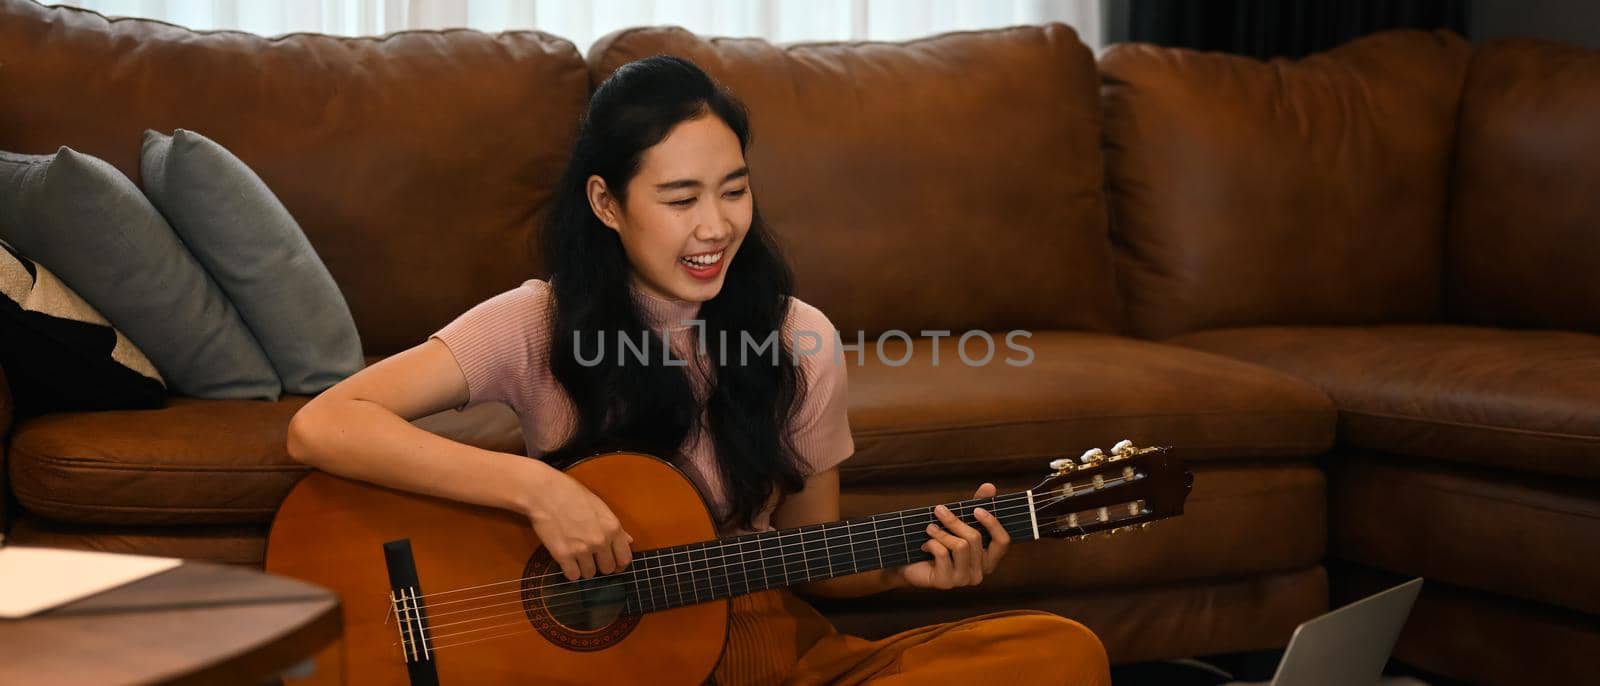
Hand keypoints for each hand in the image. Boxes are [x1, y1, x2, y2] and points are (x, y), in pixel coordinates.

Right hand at [518, 461, 633, 581]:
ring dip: (584, 568)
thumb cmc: (572, 495)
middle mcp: (600, 541)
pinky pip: (573, 576)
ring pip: (589, 574)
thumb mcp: (599, 506)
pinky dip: (570, 571)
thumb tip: (629, 541)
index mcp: (612, 527)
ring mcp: (582, 550)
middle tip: (591, 557)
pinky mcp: (563, 555)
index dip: (619, 564)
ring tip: (576, 556)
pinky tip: (567, 560)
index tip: (613, 564)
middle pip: (607, 569)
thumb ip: (615, 527)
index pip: (624, 558)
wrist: (545, 493)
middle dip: (600, 565)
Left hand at [894, 482, 1009, 589]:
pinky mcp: (946, 582)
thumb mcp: (959, 523)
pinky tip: (925, 545)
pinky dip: (931, 544)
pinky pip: (943, 554)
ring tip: (929, 528)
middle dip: (954, 521)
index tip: (976, 509)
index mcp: (988, 559)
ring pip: (960, 546)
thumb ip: (977, 505)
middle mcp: (980, 573)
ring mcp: (963, 579)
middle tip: (939, 510)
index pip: (1003, 542)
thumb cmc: (939, 542)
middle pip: (975, 538)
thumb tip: (990, 486)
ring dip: (941, 532)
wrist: (910, 564)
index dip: (992, 524)